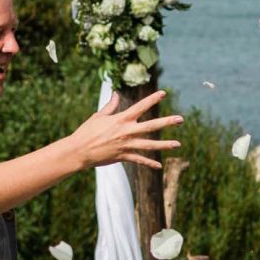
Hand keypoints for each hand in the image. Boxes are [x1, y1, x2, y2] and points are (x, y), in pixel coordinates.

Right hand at [64, 90, 182, 171]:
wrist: (79, 151)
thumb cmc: (86, 132)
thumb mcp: (98, 116)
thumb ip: (110, 106)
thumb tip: (116, 94)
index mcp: (121, 119)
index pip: (140, 107)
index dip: (152, 99)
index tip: (164, 93)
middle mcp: (126, 131)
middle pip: (151, 126)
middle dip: (167, 122)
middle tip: (181, 119)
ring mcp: (126, 145)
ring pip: (150, 145)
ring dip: (164, 145)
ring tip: (177, 144)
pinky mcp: (123, 156)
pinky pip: (140, 160)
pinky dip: (149, 163)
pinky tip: (159, 166)